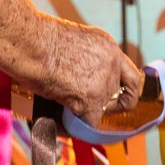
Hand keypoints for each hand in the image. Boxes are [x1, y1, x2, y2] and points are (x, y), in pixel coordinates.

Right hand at [30, 19, 144, 126]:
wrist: (33, 45)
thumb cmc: (41, 39)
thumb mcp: (76, 40)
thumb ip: (89, 57)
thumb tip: (85, 75)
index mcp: (109, 48)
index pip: (132, 76)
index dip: (126, 91)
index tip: (119, 99)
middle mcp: (112, 65)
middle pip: (117, 96)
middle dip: (102, 104)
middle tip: (84, 104)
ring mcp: (104, 84)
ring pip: (102, 111)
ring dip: (86, 113)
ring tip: (66, 108)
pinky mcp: (91, 101)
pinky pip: (89, 124)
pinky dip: (75, 125)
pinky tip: (63, 119)